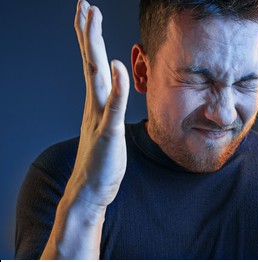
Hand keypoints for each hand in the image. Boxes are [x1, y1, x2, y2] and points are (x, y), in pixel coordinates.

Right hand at [67, 0, 129, 207]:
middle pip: (90, 62)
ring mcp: (100, 117)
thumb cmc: (101, 161)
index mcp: (97, 104)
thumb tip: (115, 95)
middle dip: (87, 32)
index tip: (87, 16)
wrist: (89, 191)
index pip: (93, 65)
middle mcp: (95, 105)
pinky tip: (115, 66)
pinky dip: (117, 86)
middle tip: (84, 5)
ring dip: (94, 46)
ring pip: (96, 76)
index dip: (90, 40)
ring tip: (91, 18)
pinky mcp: (109, 133)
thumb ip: (111, 110)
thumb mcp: (108, 130)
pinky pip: (114, 107)